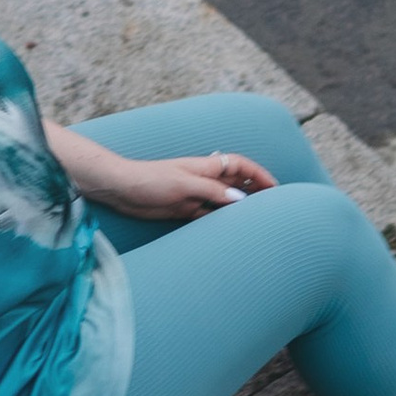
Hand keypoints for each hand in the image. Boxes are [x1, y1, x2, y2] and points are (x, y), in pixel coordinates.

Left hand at [107, 148, 277, 221]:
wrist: (121, 189)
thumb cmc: (150, 179)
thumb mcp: (184, 184)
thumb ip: (212, 190)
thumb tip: (240, 198)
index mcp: (205, 166)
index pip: (239, 165)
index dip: (258, 173)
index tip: (275, 187)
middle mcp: (203, 179)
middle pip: (235, 182)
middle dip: (254, 190)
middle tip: (273, 205)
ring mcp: (194, 194)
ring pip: (224, 200)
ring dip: (238, 208)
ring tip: (257, 220)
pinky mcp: (184, 209)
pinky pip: (208, 215)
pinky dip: (219, 221)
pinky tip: (229, 230)